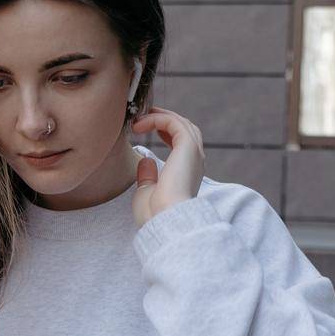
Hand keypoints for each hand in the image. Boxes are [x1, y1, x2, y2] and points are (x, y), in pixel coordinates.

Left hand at [130, 108, 205, 226]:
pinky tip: (139, 125)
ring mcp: (193, 153)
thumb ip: (147, 176)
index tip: (145, 128)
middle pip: (185, 128)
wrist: (166, 219)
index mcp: (188, 172)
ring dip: (159, 116)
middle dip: (164, 119)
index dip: (164, 131)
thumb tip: (145, 160)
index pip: (182, 143)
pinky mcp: (188, 146)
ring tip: (139, 119)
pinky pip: (173, 123)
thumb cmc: (156, 213)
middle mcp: (195, 161)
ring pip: (181, 123)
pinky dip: (156, 119)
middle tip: (143, 117)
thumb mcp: (147, 192)